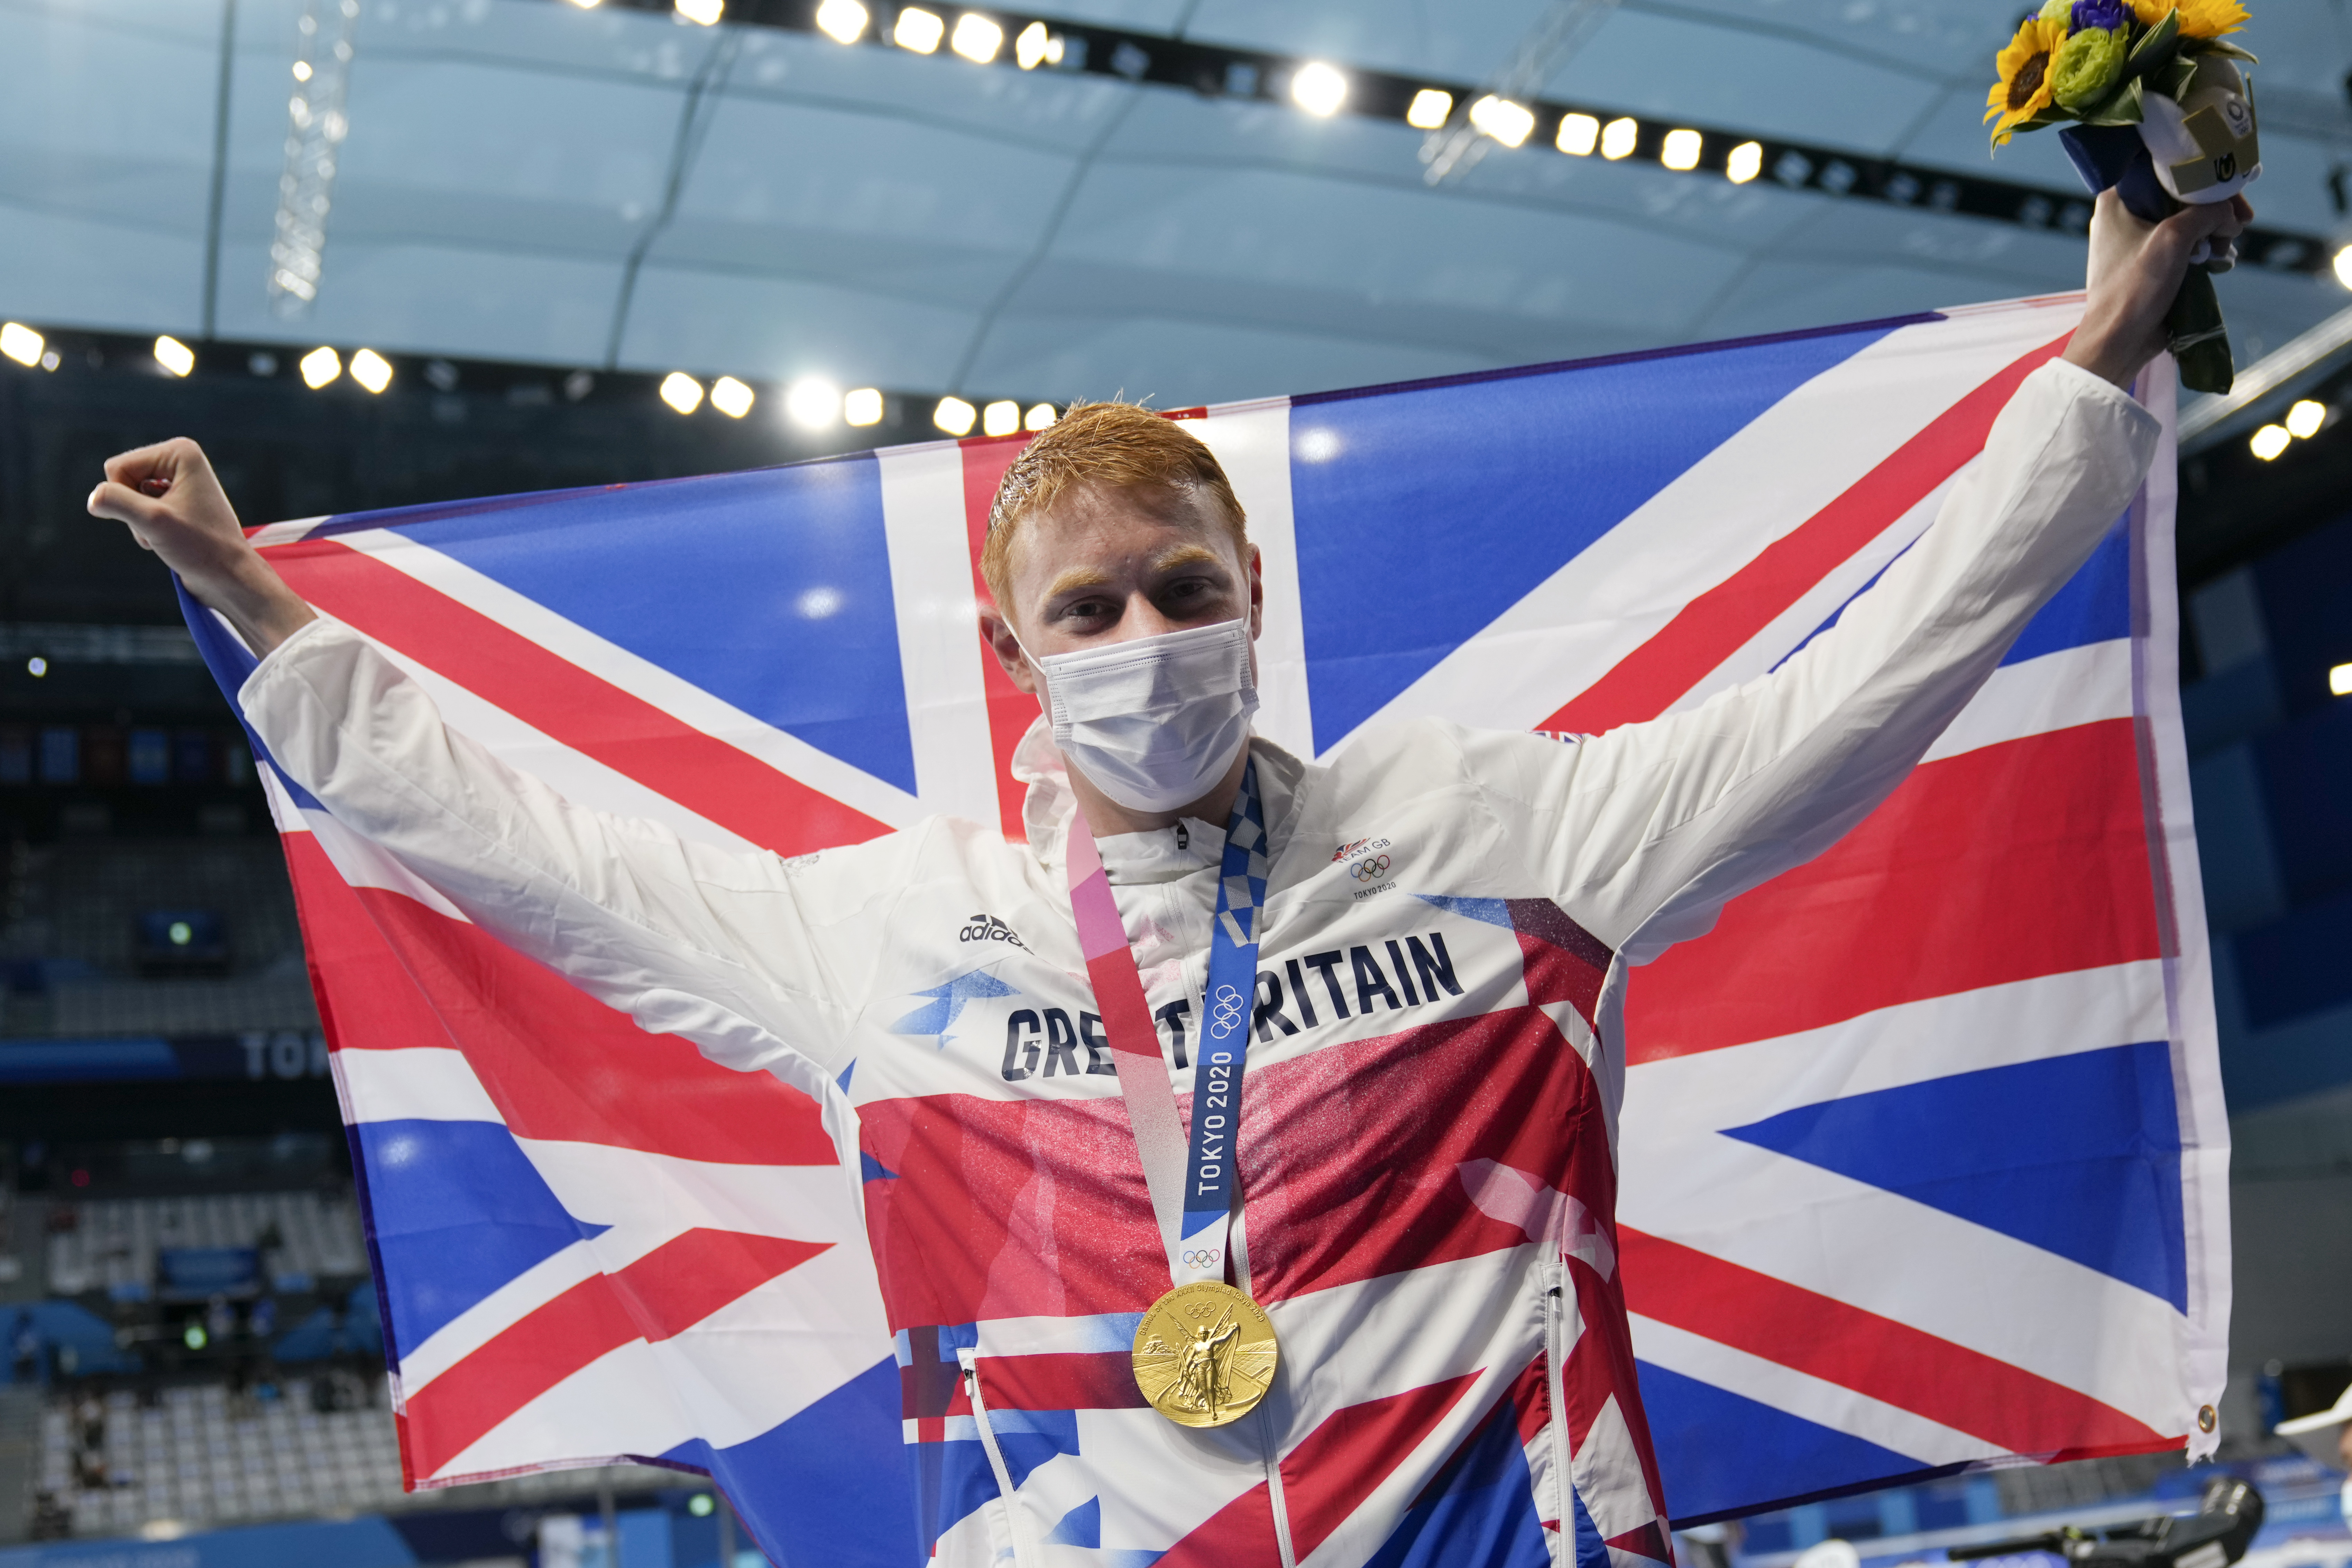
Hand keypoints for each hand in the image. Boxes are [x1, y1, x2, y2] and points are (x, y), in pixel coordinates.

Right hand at [86, 438, 315, 654]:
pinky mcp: (173, 500)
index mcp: (180, 451)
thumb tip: (93, 499)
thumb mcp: (153, 521)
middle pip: (120, 479)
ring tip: (169, 535)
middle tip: (164, 528)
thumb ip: (116, 501)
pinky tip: (168, 538)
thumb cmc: (200, 548)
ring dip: (139, 522)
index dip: (127, 498)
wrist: (228, 576)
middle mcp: (178, 459)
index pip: (117, 467)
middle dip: (133, 509)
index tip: (161, 516)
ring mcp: (176, 479)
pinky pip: (138, 508)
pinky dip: (145, 527)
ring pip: (126, 496)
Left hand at [2063, 187, 2251, 387]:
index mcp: (2119, 199)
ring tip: (2221, 252)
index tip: (2232, 195)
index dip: (2207, 179)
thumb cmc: (2136, 287)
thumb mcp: (2175, 238)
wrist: (2119, 340)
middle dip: (2216, 211)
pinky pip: (2185, 244)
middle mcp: (2125, 214)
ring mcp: (2137, 239)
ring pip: (2188, 221)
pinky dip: (2204, 250)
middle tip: (2239, 225)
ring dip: (2214, 233)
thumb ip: (2207, 212)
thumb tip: (2230, 215)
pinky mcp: (2150, 262)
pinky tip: (2218, 262)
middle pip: (2184, 196)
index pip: (2170, 170)